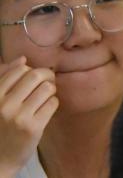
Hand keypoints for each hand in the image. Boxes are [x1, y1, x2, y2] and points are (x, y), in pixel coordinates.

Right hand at [0, 57, 57, 175]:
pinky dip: (53, 103)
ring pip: (47, 88)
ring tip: (45, 98)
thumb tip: (22, 59)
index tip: (34, 78)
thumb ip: (5, 79)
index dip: (31, 69)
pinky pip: (53, 103)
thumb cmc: (0, 126)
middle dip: (47, 76)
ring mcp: (18, 117)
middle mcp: (3, 105)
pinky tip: (45, 110)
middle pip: (36, 75)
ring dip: (51, 90)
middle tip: (47, 83)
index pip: (19, 69)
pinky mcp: (33, 127)